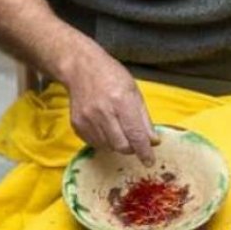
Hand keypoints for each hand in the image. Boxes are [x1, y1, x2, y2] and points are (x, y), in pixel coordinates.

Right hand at [60, 44, 158, 165]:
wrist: (81, 68)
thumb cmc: (112, 77)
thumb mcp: (135, 93)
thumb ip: (145, 120)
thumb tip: (153, 142)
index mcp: (121, 102)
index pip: (136, 135)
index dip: (144, 152)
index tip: (149, 161)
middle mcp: (103, 112)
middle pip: (122, 146)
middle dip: (132, 148)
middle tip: (134, 140)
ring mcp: (87, 119)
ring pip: (109, 147)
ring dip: (118, 144)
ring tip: (118, 128)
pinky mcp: (77, 124)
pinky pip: (95, 144)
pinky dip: (105, 141)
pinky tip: (106, 128)